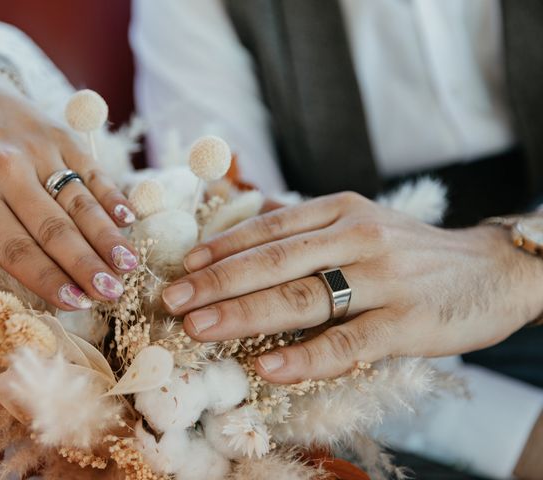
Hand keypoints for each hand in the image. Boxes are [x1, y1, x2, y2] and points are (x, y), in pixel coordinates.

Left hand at [0, 69, 137, 309]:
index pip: (16, 248)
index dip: (48, 278)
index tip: (75, 302)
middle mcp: (9, 171)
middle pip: (55, 229)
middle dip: (86, 265)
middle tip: (111, 293)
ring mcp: (40, 151)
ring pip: (80, 203)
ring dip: (107, 237)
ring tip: (127, 265)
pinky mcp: (62, 135)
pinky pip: (91, 171)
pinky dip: (112, 196)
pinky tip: (129, 220)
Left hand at [162, 192, 542, 382]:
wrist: (492, 270)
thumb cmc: (413, 252)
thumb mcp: (363, 222)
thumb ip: (312, 228)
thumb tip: (251, 233)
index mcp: (342, 210)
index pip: (270, 227)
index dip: (223, 247)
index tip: (184, 267)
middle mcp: (357, 236)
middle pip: (274, 261)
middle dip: (217, 283)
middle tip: (173, 302)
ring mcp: (382, 278)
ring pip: (302, 297)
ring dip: (244, 314)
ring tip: (200, 328)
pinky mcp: (406, 321)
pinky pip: (346, 341)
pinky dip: (304, 356)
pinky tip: (267, 366)